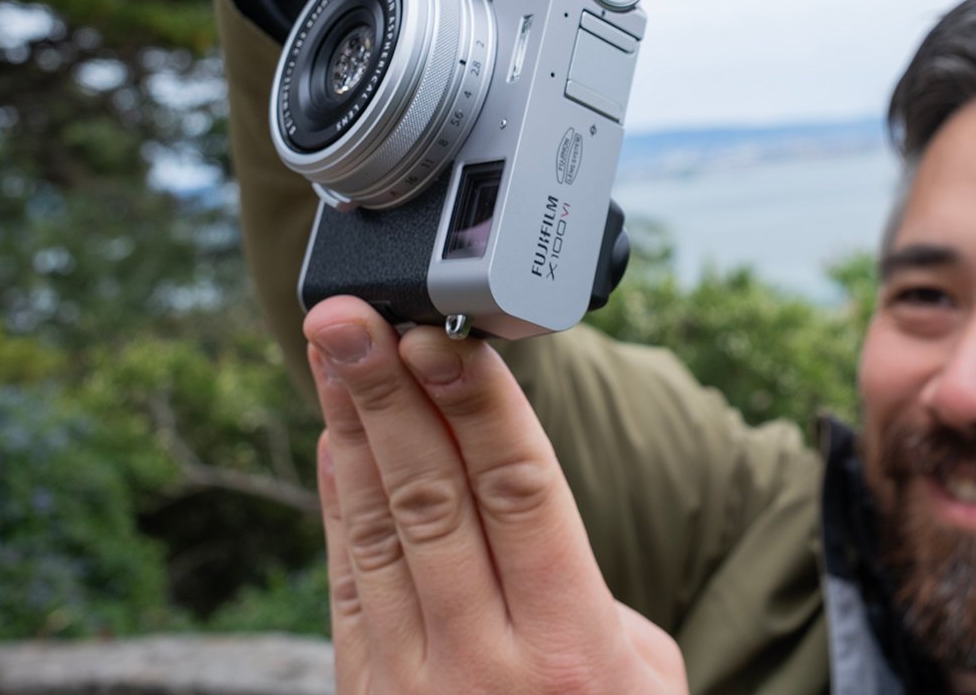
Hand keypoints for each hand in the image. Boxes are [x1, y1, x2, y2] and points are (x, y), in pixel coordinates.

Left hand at [304, 296, 687, 693]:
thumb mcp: (643, 680)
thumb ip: (589, 594)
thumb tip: (528, 525)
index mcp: (569, 649)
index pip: (518, 495)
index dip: (475, 408)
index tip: (442, 336)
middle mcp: (483, 660)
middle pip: (430, 498)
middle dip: (389, 396)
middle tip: (353, 317)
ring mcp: (414, 684)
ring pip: (377, 531)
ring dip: (352, 432)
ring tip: (332, 353)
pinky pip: (349, 584)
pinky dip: (338, 505)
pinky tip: (334, 445)